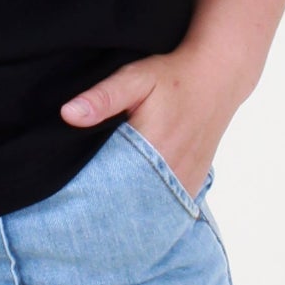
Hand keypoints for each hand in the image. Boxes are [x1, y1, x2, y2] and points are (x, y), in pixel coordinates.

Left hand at [60, 51, 238, 198]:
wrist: (217, 77)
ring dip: (128, 208)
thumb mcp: (135, 78)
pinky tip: (133, 202)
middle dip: (106, 207)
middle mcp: (173, 171)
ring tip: (105, 208)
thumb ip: (102, 98)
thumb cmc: (172, 76)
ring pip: (150, 208)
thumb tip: (68, 114)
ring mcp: (187, 180)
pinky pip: (168, 206)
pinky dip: (150, 207)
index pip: (111, 185)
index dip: (89, 191)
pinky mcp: (195, 182)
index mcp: (154, 148)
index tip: (72, 194)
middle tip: (82, 208)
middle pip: (129, 202)